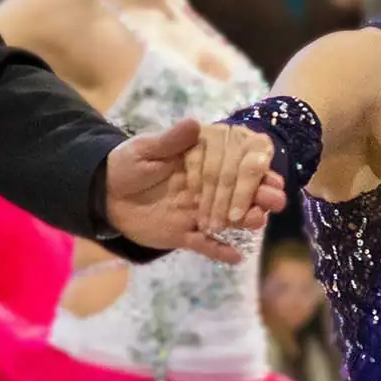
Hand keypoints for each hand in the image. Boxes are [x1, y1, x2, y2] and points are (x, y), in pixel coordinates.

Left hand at [103, 119, 280, 264]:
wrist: (104, 195)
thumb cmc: (127, 165)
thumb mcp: (145, 150)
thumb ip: (170, 141)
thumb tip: (194, 123)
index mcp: (200, 166)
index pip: (232, 167)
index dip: (251, 172)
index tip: (271, 174)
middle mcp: (204, 190)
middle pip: (236, 194)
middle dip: (258, 197)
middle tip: (276, 201)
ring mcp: (195, 213)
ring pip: (226, 219)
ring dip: (244, 222)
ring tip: (258, 222)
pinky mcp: (182, 234)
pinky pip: (204, 245)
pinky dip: (219, 252)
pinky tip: (236, 257)